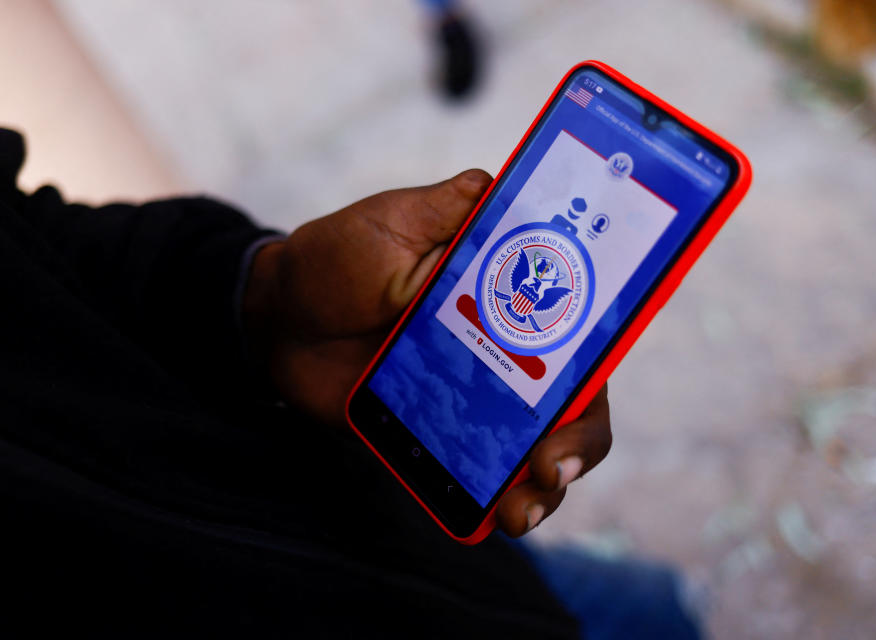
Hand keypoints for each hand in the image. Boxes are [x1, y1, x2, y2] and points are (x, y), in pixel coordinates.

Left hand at [242, 170, 611, 535]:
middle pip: (569, 398)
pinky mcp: (438, 432)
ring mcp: (473, 395)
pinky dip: (493, 498)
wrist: (276, 320)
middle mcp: (504, 346)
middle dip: (577, 440)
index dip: (598, 361)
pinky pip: (478, 470)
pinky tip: (492, 517)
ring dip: (543, 486)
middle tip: (552, 467)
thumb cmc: (335, 260)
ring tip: (521, 510)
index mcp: (507, 292)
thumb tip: (496, 185)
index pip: (580, 325)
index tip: (584, 392)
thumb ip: (443, 211)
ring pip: (532, 445)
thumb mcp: (391, 224)